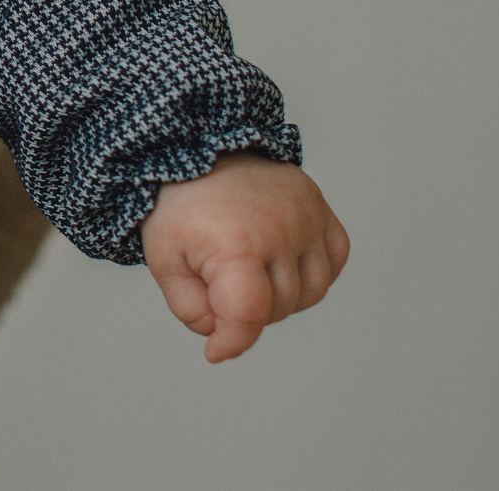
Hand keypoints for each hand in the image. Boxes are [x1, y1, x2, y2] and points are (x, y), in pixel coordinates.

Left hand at [142, 151, 350, 361]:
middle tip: (218, 280)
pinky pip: (334, 261)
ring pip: (312, 293)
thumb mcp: (164, 260)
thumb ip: (192, 311)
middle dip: (247, 310)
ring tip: (249, 269)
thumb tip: (224, 340)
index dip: (232, 340)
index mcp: (237, 244)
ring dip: (282, 296)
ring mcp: (306, 216)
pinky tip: (282, 260)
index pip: (250, 316)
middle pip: (279, 309)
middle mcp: (281, 230)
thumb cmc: (179, 206)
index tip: (215, 349)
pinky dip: (314, 273)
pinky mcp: (321, 208)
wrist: (195, 148)